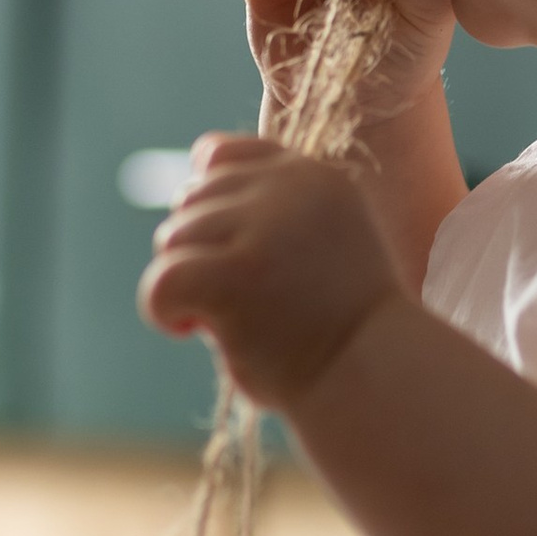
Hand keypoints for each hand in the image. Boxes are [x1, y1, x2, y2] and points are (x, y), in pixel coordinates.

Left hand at [139, 136, 398, 407]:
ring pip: (174, 237)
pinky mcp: (235, 273)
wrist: (374, 380)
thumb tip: (184, 198)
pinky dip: (162, 309)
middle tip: (228, 298)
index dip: (207, 201)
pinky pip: (162, 279)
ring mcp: (264, 226)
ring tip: (219, 319)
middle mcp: (291, 188)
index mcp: (316, 177)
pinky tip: (188, 329)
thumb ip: (272, 214)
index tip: (221, 248)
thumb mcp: (322, 246)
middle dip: (197, 249)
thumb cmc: (342, 329)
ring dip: (183, 281)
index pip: (223, 155)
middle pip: (193, 198)